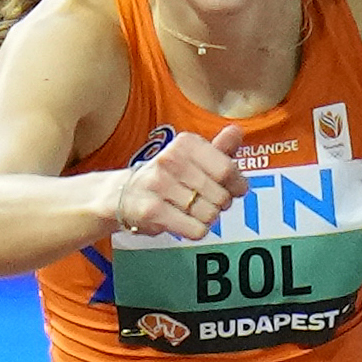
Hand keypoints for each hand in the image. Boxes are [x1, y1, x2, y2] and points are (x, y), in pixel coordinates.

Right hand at [111, 124, 246, 240]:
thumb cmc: (167, 176)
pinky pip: (195, 229)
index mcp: (185, 143)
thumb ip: (219, 149)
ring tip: (193, 211)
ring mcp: (159, 185)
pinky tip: (185, 222)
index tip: (235, 189)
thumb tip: (237, 131)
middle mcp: (171, 160)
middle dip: (221, 204)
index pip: (227, 169)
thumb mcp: (192, 157)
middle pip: (221, 195)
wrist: (123, 194)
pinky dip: (196, 230)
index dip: (237, 184)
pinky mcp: (152, 211)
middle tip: (209, 202)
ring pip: (209, 214)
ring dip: (208, 219)